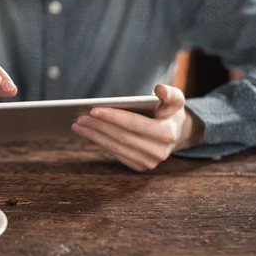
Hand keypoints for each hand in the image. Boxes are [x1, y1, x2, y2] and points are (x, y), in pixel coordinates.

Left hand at [71, 84, 203, 171]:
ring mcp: (149, 162)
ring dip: (94, 136)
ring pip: (115, 147)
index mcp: (167, 133)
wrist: (177, 134)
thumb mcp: (176, 100)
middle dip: (98, 126)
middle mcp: (158, 151)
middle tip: (79, 117)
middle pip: (121, 136)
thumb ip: (171, 93)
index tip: (93, 109)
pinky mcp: (140, 167)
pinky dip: (100, 143)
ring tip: (78, 125)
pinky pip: (116, 154)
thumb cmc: (171, 112)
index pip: (133, 124)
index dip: (112, 116)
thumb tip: (159, 89)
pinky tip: (89, 133)